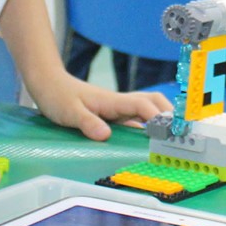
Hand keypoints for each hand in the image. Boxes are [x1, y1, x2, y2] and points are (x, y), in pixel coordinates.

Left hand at [28, 70, 171, 141]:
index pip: (143, 106)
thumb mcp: (69, 112)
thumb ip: (87, 123)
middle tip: (177, 135)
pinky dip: (146, 127)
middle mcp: (119, 103)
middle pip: (154, 102)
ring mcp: (117, 108)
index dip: (158, 117)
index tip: (168, 132)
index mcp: (113, 100)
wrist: (48, 84)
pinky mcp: (112, 114)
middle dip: (168, 115)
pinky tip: (146, 141)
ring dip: (160, 119)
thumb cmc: (57, 96)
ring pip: (147, 109)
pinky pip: (135, 119)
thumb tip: (105, 135)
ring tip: (168, 139)